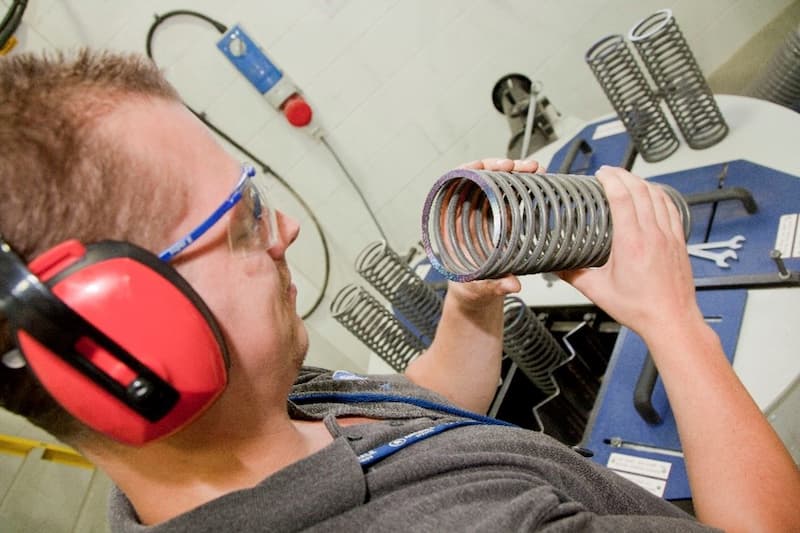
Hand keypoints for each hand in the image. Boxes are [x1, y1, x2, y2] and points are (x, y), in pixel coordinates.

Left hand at [445, 157, 536, 305]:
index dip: (469, 171)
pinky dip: (525, 185)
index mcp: (450, 223)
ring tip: (536, 170)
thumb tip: (513, 285)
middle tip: (519, 166)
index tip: (486, 167)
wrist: (477, 291)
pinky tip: (538, 180)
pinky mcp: (500, 214)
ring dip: (517, 172)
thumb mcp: (479, 285)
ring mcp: (484, 211)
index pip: (453, 185)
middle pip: (479, 178)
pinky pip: (510, 193)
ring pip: (498, 182)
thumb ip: (494, 283)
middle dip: (500, 167)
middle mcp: (466, 212)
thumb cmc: (468, 285)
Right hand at [558, 166, 701, 340]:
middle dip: (624, 175)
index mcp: (631, 243)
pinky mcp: (679, 241)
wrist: (671, 320)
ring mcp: (669, 236)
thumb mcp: (597, 292)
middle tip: (609, 172)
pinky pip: (671, 208)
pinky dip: (660, 195)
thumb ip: (573, 275)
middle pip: (640, 190)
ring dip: (642, 182)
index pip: (622, 197)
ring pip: (658, 195)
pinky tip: (653, 194)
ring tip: (628, 179)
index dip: (611, 180)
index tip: (601, 174)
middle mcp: (653, 235)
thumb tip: (556, 265)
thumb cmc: (641, 309)